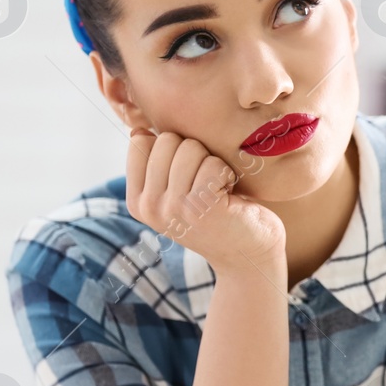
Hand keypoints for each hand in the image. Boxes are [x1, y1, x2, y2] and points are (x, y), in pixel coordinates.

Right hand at [125, 129, 284, 276]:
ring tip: (217, 190)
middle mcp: (149, 206)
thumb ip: (157, 163)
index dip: (172, 149)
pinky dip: (227, 174)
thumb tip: (138, 130)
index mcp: (137, 200)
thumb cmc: (216, 213)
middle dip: (195, 153)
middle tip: (206, 183)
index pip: (140, 142)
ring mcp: (172, 208)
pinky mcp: (201, 207)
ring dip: (213, 164)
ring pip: (190, 148)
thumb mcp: (176, 190)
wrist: (248, 254)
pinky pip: (213, 164)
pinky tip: (228, 196)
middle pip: (166, 140)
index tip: (187, 176)